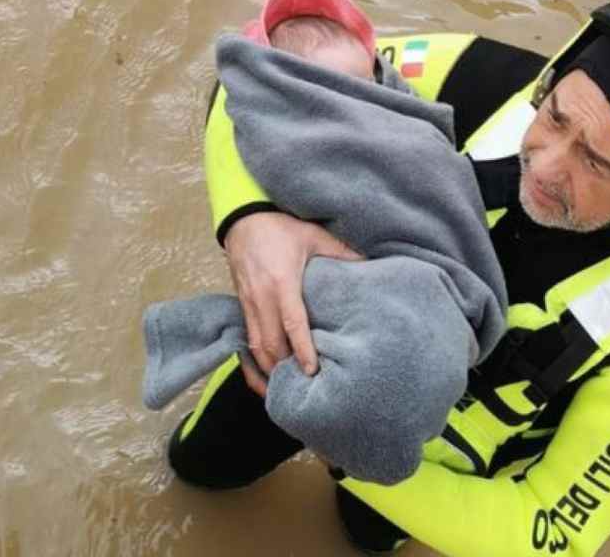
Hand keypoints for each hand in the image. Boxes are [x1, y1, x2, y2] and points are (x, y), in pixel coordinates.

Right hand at [223, 211, 362, 396]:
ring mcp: (248, 303)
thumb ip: (340, 251)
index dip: (302, 349)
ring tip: (286, 390)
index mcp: (282, 282)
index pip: (292, 323)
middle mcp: (261, 297)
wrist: (243, 219)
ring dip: (269, 370)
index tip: (312, 370)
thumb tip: (368, 263)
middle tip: (304, 390)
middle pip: (271, 343)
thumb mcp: (313, 235)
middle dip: (285, 369)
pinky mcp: (241, 305)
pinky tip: (264, 377)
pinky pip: (245, 340)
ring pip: (256, 346)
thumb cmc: (279, 227)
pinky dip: (253, 362)